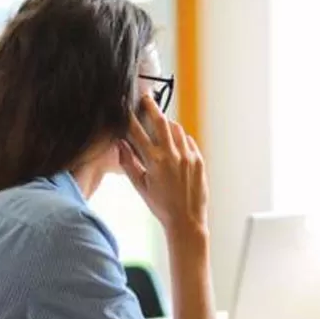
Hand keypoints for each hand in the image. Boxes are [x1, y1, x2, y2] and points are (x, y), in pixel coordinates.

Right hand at [119, 95, 207, 235]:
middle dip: (151, 107)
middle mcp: (172, 155)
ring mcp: (188, 156)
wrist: (186, 220)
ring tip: (161, 123)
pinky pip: (188, 141)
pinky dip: (180, 138)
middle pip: (160, 121)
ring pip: (176, 129)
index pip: (137, 132)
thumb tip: (120, 146)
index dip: (129, 118)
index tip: (125, 108)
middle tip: (146, 98)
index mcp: (154, 161)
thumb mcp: (140, 187)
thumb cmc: (162, 207)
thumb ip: (129, 164)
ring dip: (167, 123)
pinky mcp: (199, 160)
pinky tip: (175, 142)